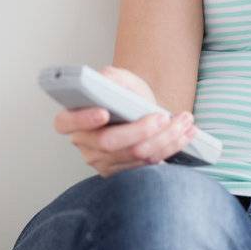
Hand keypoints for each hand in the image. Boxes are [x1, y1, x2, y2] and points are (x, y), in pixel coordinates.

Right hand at [52, 64, 196, 178]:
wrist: (140, 111)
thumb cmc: (125, 93)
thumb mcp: (118, 78)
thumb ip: (110, 77)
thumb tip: (106, 80)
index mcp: (72, 119)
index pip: (65, 122)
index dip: (83, 118)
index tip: (104, 112)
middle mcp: (84, 144)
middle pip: (109, 143)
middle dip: (140, 130)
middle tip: (162, 117)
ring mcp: (101, 162)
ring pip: (134, 155)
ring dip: (164, 138)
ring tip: (184, 122)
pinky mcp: (122, 173)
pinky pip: (147, 165)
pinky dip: (169, 148)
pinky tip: (185, 134)